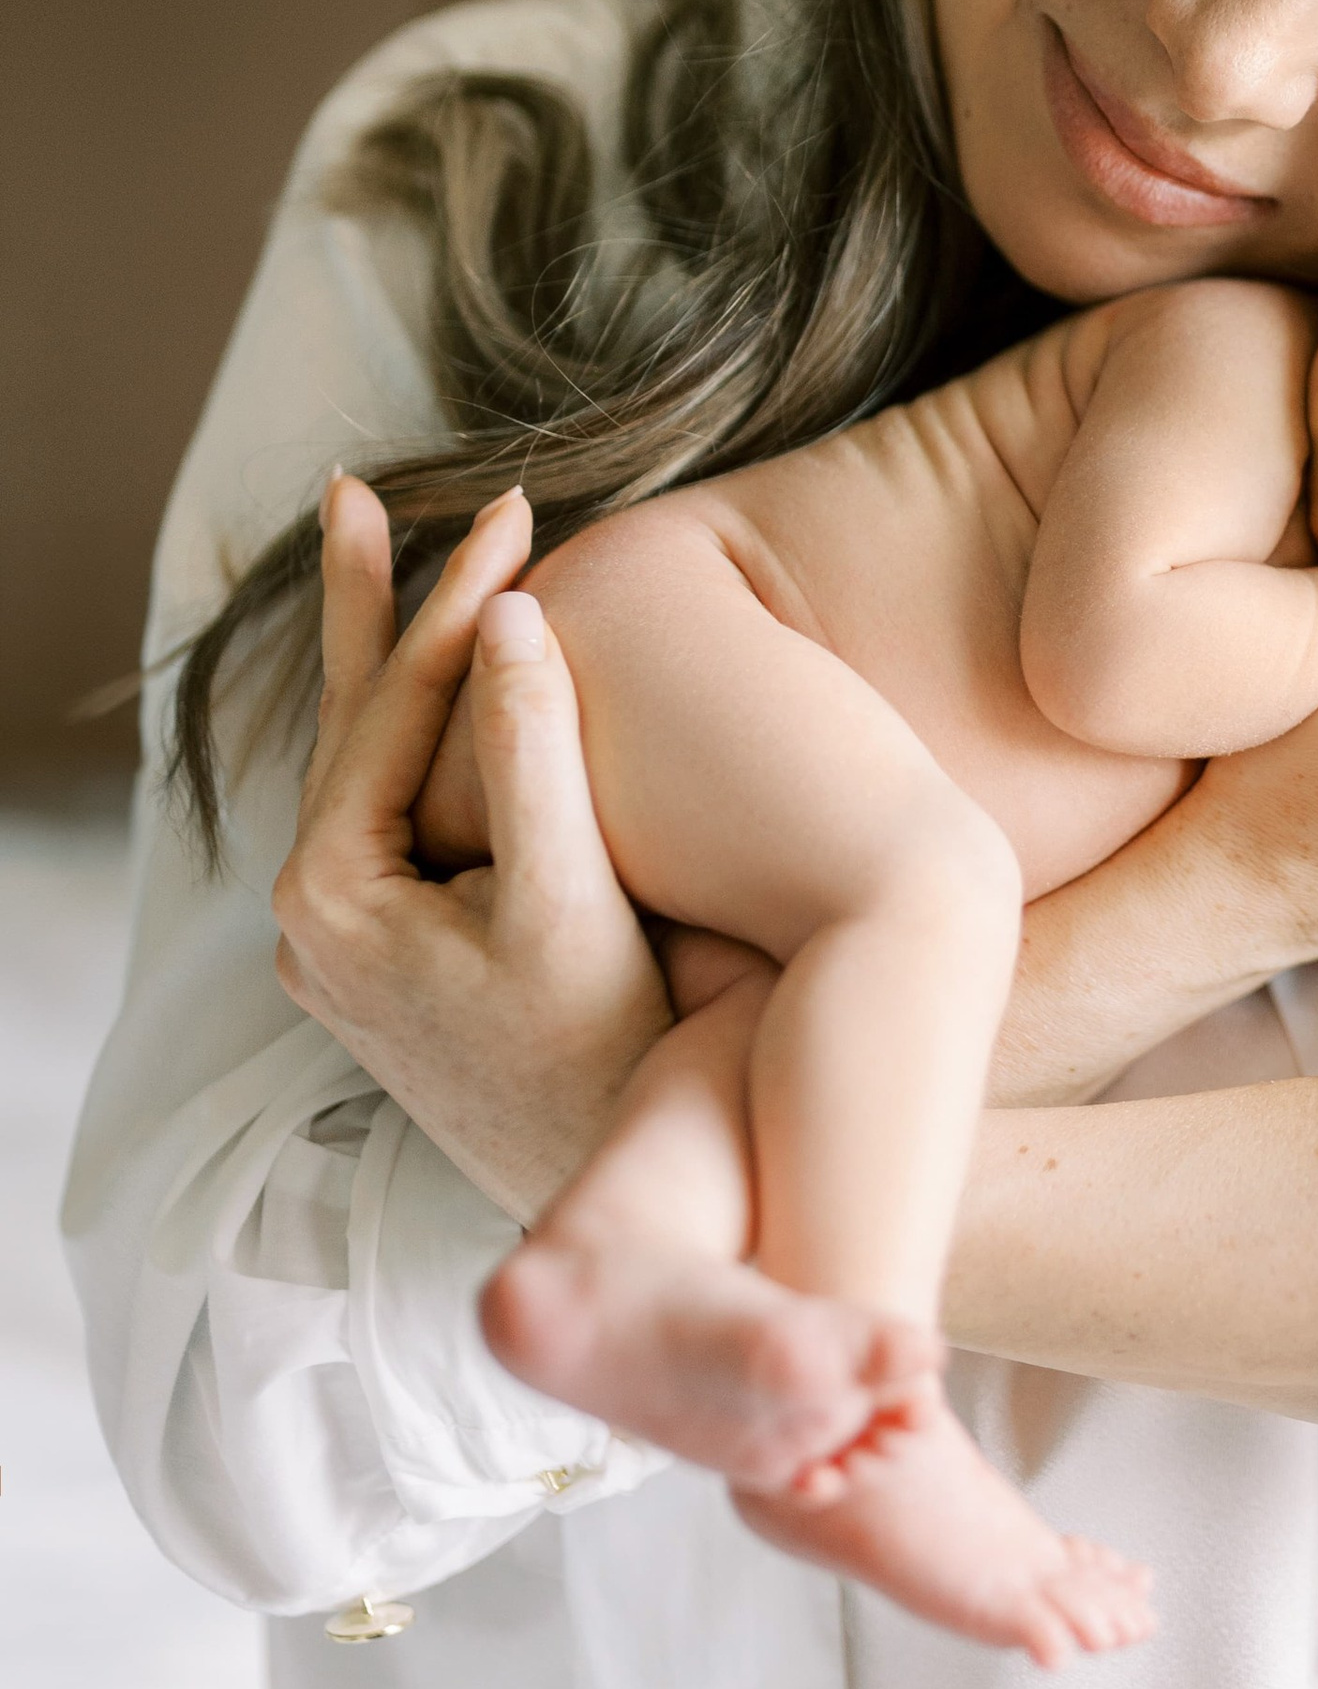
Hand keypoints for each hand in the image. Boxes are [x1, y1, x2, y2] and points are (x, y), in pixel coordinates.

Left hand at [271, 477, 671, 1223]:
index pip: (395, 710)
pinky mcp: (399, 962)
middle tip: (351, 493)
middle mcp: (317, 925)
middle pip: (352, 727)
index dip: (459, 599)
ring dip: (395, 666)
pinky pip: (401, 814)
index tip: (521, 509)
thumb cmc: (608, 1059)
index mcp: (336, 898)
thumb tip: (508, 614)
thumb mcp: (575, 901)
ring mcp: (353, 946)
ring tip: (383, 559)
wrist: (628, 1195)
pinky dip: (424, 738)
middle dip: (376, 609)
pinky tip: (445, 699)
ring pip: (370, 767)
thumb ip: (532, 757)